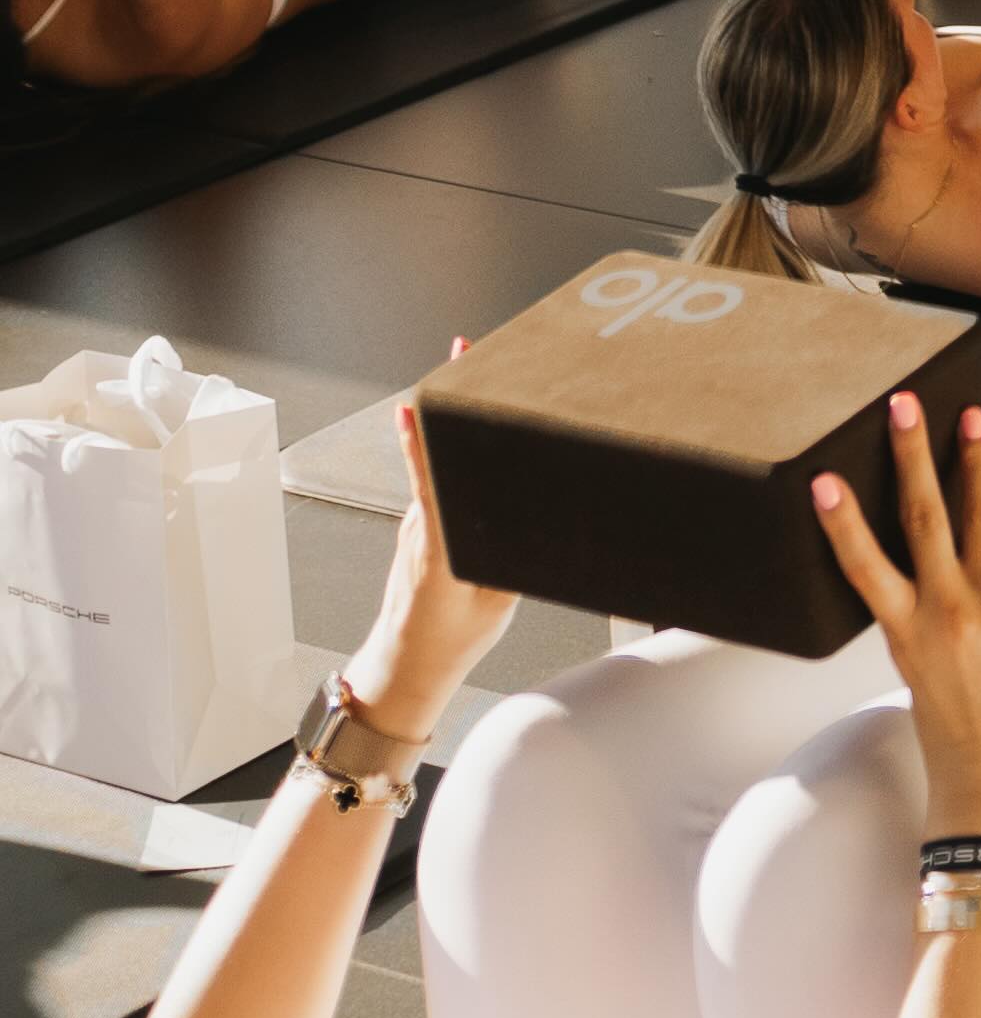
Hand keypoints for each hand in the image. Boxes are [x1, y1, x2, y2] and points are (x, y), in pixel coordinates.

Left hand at [354, 390, 515, 763]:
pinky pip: (436, 482)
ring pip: (437, 463)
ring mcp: (414, 521)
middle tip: (468, 349)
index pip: (439, 462)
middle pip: (438, 447)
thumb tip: (540, 509)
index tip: (448, 374)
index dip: (441, 414)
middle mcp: (419, 520)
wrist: (404, 668)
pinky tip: (473, 442)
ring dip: (455, 426)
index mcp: (439, 537)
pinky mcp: (417, 528)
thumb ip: (514, 546)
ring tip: (482, 383)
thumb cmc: (449, 639)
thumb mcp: (498, 595)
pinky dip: (452, 456)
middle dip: (455, 396)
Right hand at [815, 390, 980, 844]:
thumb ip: (926, 610)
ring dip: (974, 463)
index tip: (825, 480)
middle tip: (905, 403)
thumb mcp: (919, 669)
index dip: (843, 522)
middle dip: (915, 456)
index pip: (866, 567)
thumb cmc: (949, 729)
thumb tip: (951, 549)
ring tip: (972, 417)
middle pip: (928, 518)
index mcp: (906, 635)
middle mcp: (950, 613)